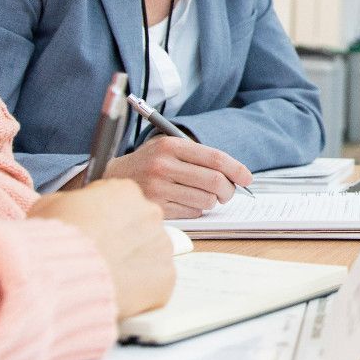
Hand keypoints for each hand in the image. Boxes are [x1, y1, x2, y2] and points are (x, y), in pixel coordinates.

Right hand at [30, 180, 174, 318]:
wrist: (63, 274)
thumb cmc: (54, 239)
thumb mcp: (50, 205)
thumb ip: (73, 202)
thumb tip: (76, 210)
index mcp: (125, 191)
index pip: (121, 203)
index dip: (104, 221)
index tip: (93, 234)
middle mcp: (150, 213)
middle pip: (140, 228)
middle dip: (123, 242)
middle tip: (100, 258)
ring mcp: (161, 245)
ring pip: (150, 255)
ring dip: (134, 265)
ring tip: (107, 277)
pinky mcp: (166, 277)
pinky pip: (156, 282)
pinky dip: (141, 290)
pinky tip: (119, 292)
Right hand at [103, 135, 252, 218]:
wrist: (111, 180)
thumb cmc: (148, 164)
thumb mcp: (167, 148)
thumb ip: (197, 156)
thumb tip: (233, 174)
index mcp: (170, 146)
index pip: (215, 158)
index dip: (237, 169)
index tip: (247, 178)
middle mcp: (163, 166)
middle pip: (215, 181)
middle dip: (229, 190)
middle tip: (229, 193)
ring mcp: (158, 189)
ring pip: (206, 200)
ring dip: (212, 201)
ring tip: (203, 196)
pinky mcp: (156, 209)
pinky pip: (192, 212)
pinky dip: (196, 209)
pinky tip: (186, 202)